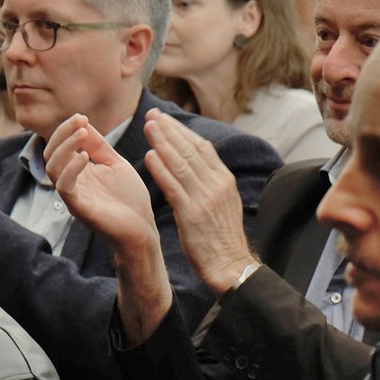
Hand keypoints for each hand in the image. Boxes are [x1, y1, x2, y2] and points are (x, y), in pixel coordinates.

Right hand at [45, 114, 158, 251]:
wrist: (141, 228)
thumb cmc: (129, 198)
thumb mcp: (115, 164)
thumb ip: (99, 146)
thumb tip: (84, 123)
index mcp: (78, 171)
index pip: (60, 147)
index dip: (67, 130)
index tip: (81, 117)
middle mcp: (71, 182)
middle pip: (50, 155)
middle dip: (62, 135)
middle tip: (79, 121)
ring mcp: (73, 195)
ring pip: (52, 169)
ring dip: (65, 148)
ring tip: (82, 133)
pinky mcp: (79, 207)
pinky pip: (65, 187)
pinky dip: (71, 169)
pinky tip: (85, 156)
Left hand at [143, 110, 256, 293]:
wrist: (230, 265)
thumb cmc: (221, 238)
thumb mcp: (222, 204)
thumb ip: (209, 183)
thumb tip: (196, 166)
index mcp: (224, 180)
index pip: (202, 148)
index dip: (182, 131)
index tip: (166, 119)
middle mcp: (217, 184)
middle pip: (191, 149)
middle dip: (170, 130)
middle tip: (152, 114)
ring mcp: (205, 198)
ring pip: (182, 163)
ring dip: (163, 142)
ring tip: (148, 126)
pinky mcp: (192, 213)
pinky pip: (174, 187)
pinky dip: (161, 170)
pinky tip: (149, 157)